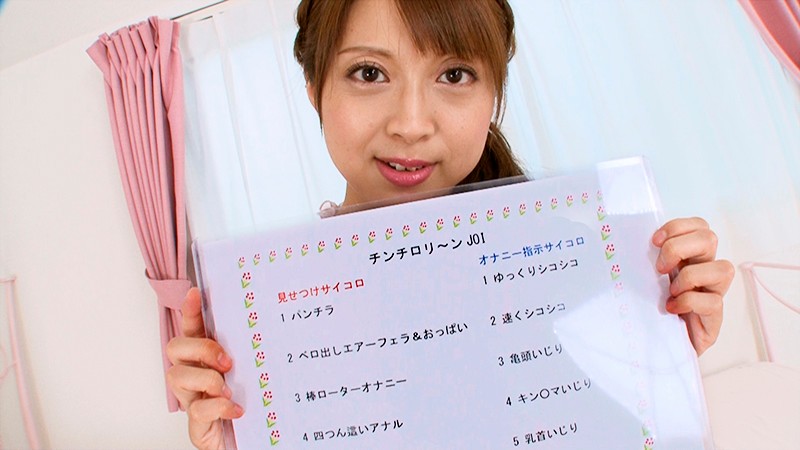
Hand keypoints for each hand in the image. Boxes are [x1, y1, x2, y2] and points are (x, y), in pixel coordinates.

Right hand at [166, 287, 242, 449]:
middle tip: (227, 361)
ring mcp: (192, 400)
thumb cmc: (252, 406)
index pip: (192, 329)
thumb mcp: (251, 372)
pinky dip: (218, 407)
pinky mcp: (197, 425)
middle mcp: (195, 377)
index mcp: (207, 360)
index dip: (190, 311)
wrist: (254, 441)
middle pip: (175, 347)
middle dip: (201, 348)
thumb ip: (248, 353)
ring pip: (177, 376)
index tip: (195, 293)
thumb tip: (265, 325)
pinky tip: (236, 409)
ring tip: (228, 388)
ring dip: (207, 378)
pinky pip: (196, 410)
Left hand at [652, 217, 733, 355]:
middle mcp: (704, 271)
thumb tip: (620, 239)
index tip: (653, 241)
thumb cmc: (647, 309)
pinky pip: (713, 301)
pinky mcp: (714, 319)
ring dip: (690, 276)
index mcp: (688, 257)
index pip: (699, 226)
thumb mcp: (642, 278)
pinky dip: (688, 302)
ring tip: (670, 290)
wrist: (653, 348)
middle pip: (710, 239)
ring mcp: (712, 294)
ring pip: (724, 268)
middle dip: (679, 248)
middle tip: (659, 268)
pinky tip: (671, 309)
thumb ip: (642, 259)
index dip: (678, 227)